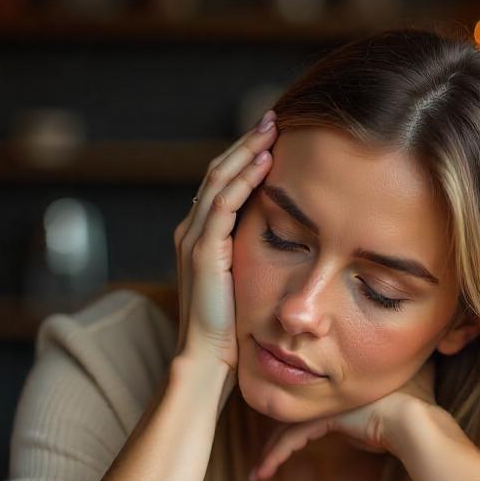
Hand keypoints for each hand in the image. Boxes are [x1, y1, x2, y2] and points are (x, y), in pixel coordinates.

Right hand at [172, 110, 277, 399]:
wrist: (207, 362)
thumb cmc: (230, 333)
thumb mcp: (244, 286)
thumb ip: (254, 261)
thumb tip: (288, 246)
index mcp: (200, 238)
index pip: (221, 185)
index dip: (244, 158)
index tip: (272, 137)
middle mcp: (191, 232)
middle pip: (218, 172)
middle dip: (246, 143)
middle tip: (274, 118)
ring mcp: (194, 240)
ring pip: (219, 179)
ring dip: (246, 150)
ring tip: (272, 127)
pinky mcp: (204, 251)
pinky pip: (224, 203)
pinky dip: (243, 178)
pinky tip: (266, 161)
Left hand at [248, 354, 437, 480]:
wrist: (418, 426)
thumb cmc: (414, 423)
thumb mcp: (388, 420)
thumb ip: (370, 422)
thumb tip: (366, 430)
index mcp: (343, 394)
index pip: (310, 412)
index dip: (292, 432)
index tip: (278, 451)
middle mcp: (331, 395)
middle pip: (294, 419)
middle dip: (275, 443)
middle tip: (260, 467)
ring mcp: (328, 403)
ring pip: (288, 428)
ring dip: (270, 453)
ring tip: (257, 475)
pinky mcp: (324, 416)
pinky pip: (292, 437)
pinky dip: (276, 454)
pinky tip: (265, 471)